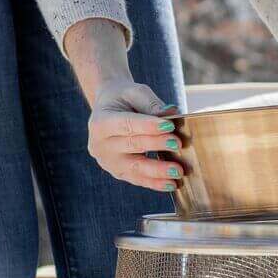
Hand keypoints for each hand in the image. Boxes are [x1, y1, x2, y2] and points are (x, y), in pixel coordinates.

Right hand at [64, 18, 184, 191]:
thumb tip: (171, 113)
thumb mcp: (134, 93)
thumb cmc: (125, 99)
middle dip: (157, 145)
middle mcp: (99, 145)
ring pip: (135, 168)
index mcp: (100, 122)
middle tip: (178, 144)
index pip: (126, 125)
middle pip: (132, 146)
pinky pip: (138, 179)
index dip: (148, 126)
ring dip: (158, 171)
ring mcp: (108, 162)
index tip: (170, 126)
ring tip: (178, 171)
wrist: (110, 110)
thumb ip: (151, 103)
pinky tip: (172, 184)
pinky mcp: (118, 172)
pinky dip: (155, 183)